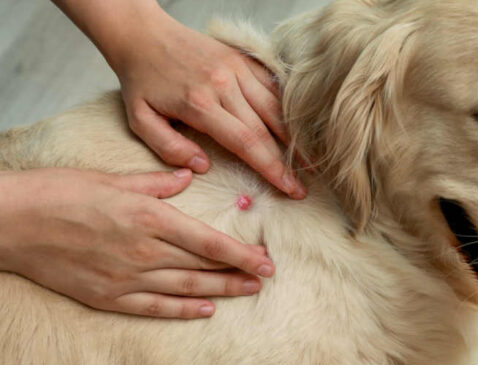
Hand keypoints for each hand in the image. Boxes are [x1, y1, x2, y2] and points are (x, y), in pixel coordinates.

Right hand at [0, 168, 274, 318]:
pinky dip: (182, 309)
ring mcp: (127, 278)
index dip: (242, 253)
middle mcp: (144, 251)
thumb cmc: (62, 192)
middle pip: (203, 266)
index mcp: (150, 217)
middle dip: (238, 272)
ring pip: (186, 288)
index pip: (209, 241)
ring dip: (220, 291)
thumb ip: (158, 182)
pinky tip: (205, 309)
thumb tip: (188, 175)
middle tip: (266, 275)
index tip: (266, 260)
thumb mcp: (114, 179)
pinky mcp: (109, 296)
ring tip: (247, 291)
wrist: (14, 222)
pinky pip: (154, 307)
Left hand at [109, 5, 305, 198]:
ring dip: (295, 136)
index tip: (289, 189)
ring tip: (310, 161)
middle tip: (303, 186)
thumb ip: (168, 147)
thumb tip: (203, 167)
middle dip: (288, 161)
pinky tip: (296, 129)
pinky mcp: (243, 59)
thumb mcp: (140, 119)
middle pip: (267, 129)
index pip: (246, 142)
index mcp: (200, 103)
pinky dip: (286, 109)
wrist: (143, 34)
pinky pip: (272, 86)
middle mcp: (224, 84)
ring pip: (275, 107)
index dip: (271, 168)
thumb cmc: (141, 81)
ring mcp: (237, 69)